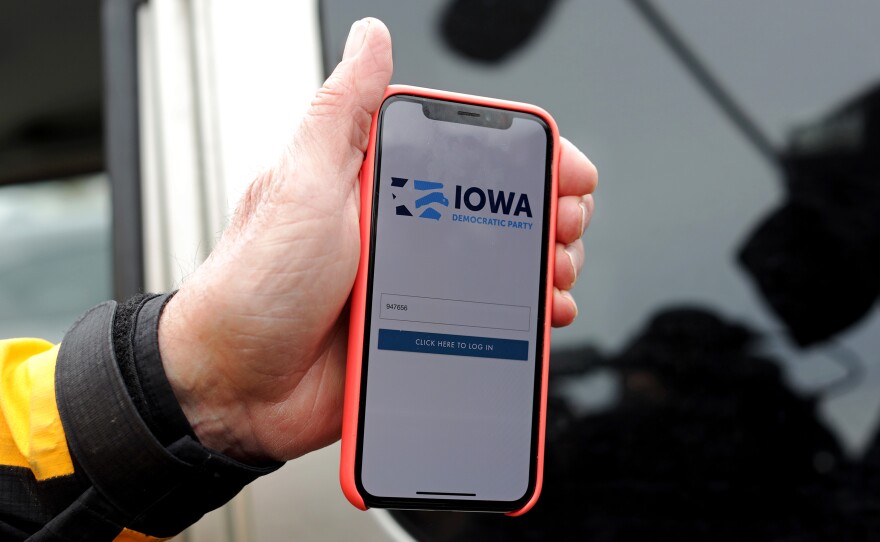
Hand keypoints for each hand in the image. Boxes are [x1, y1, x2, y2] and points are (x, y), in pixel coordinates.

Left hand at [158, 17, 597, 463]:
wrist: (234, 387)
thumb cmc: (254, 283)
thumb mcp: (302, 181)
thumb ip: (343, 112)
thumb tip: (370, 39)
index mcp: (380, 186)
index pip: (473, 156)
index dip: (528, 159)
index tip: (563, 170)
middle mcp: (403, 231)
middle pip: (502, 210)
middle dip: (551, 213)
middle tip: (565, 228)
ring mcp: (416, 286)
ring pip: (504, 266)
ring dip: (545, 265)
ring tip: (555, 274)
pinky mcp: (422, 334)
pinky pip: (488, 322)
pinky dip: (522, 317)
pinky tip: (538, 315)